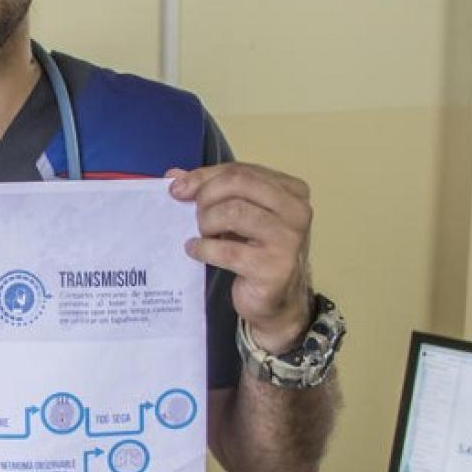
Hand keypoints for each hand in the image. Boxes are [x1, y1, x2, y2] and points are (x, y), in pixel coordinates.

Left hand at [168, 163, 313, 351]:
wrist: (278, 301)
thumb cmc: (257, 253)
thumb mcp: (240, 216)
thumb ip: (211, 192)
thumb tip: (174, 176)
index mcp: (292, 191)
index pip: (241, 170)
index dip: (205, 176)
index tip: (178, 187)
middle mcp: (296, 211)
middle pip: (238, 183)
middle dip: (206, 196)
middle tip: (194, 215)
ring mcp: (288, 240)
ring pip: (233, 212)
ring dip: (206, 222)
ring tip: (202, 233)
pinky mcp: (274, 268)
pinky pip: (227, 250)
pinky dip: (204, 248)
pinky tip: (195, 250)